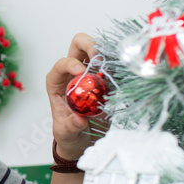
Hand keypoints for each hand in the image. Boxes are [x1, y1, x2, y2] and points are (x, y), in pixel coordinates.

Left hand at [45, 32, 109, 159]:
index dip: (68, 63)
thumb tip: (79, 119)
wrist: (83, 139)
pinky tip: (125, 71)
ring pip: (98, 50)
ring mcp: (91, 73)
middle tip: (100, 58)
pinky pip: (113, 65)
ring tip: (115, 65)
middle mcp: (73, 74)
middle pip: (78, 45)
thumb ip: (70, 126)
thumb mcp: (66, 133)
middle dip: (89, 44)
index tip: (80, 71)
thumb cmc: (69, 133)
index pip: (60, 64)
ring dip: (107, 53)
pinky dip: (120, 64)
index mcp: (58, 83)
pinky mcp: (106, 79)